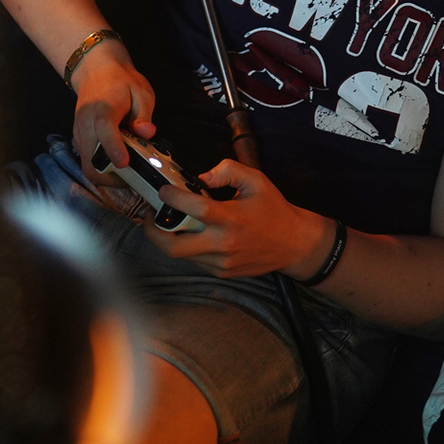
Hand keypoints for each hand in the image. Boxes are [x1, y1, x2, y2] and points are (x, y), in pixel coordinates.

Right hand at [71, 43, 155, 181]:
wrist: (95, 70)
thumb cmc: (122, 81)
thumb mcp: (141, 92)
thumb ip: (144, 115)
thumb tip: (147, 133)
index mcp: (103, 109)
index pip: (104, 130)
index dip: (114, 148)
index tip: (124, 163)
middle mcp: (86, 124)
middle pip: (90, 160)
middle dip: (112, 176)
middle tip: (134, 177)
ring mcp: (79, 133)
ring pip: (87, 166)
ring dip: (107, 175)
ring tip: (129, 172)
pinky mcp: (78, 139)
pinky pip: (87, 161)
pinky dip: (102, 168)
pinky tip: (118, 162)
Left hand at [143, 159, 330, 278]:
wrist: (294, 244)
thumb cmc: (273, 210)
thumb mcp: (256, 180)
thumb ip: (227, 170)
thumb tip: (201, 177)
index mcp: (231, 219)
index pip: (194, 209)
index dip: (173, 199)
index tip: (163, 190)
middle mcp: (224, 244)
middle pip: (173, 246)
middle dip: (153, 231)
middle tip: (150, 215)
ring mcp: (221, 263)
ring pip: (181, 255)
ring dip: (168, 239)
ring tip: (166, 222)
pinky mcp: (222, 273)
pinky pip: (194, 261)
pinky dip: (186, 247)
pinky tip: (189, 234)